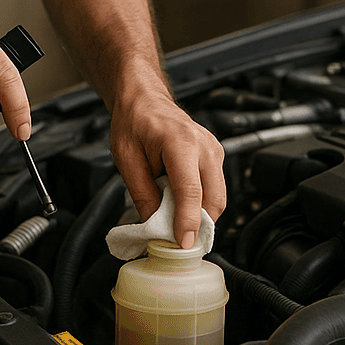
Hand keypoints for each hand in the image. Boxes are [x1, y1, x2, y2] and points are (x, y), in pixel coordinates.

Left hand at [109, 88, 225, 248]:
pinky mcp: (216, 156)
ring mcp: (214, 150)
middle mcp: (204, 146)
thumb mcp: (126, 160)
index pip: (190, 192)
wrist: (144, 99)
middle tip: (176, 241)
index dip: (188, 222)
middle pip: (214, 199)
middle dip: (198, 225)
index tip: (183, 245)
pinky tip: (180, 202)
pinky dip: (201, 203)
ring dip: (200, 215)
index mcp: (180, 143)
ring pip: (218, 197)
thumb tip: (156, 227)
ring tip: (174, 218)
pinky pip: (214, 189)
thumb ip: (142, 195)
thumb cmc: (134, 123)